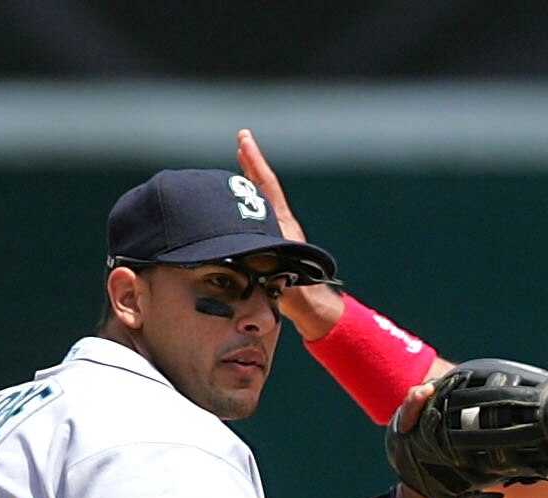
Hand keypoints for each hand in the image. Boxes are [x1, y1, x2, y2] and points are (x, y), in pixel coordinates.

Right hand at [236, 129, 346, 341]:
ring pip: (259, 203)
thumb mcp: (277, 269)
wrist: (312, 308)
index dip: (254, 162)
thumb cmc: (297, 291)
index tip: (244, 139)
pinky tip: (234, 208)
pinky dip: (245, 208)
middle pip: (263, 188)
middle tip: (242, 142)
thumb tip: (246, 247)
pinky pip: (256, 220)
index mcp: (283, 223)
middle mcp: (282, 224)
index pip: (267, 185)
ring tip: (237, 164)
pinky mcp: (275, 246)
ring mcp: (279, 234)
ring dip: (248, 184)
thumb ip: (262, 256)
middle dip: (251, 166)